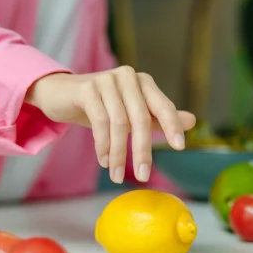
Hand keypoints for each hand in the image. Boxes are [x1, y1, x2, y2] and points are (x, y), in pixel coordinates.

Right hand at [25, 66, 195, 183]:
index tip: (180, 147)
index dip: (172, 125)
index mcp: (143, 82)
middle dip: (143, 150)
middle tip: (144, 176)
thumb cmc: (100, 107)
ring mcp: (106, 80)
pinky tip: (104, 161)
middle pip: (141, 118)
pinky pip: (100, 122)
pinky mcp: (87, 88)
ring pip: (119, 123)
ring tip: (117, 175)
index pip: (163, 105)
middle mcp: (127, 77)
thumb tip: (192, 122)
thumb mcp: (130, 114)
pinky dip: (103, 146)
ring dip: (119, 154)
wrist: (60, 95)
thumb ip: (158, 118)